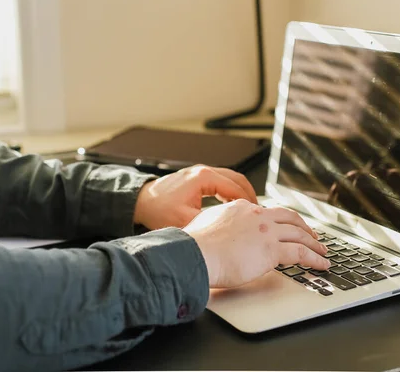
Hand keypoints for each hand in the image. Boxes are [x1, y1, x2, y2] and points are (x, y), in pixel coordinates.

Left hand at [133, 165, 256, 229]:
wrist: (142, 203)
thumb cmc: (158, 210)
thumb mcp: (186, 221)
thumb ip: (210, 222)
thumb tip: (230, 228)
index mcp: (203, 178)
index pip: (236, 187)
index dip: (248, 202)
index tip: (255, 214)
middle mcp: (203, 171)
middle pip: (237, 178)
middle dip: (250, 194)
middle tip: (257, 211)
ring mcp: (200, 173)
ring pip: (231, 178)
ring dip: (241, 192)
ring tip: (248, 208)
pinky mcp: (197, 177)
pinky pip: (221, 180)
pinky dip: (230, 191)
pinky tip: (233, 204)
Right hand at [183, 199, 330, 287]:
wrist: (194, 253)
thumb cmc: (194, 244)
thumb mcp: (206, 223)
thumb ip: (218, 223)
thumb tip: (217, 229)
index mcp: (241, 208)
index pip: (268, 212)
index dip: (281, 220)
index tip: (286, 226)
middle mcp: (257, 216)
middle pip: (289, 218)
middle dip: (304, 227)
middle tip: (313, 236)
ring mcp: (266, 232)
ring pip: (299, 234)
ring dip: (314, 244)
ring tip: (322, 251)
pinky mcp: (272, 250)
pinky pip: (301, 254)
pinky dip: (315, 259)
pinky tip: (321, 264)